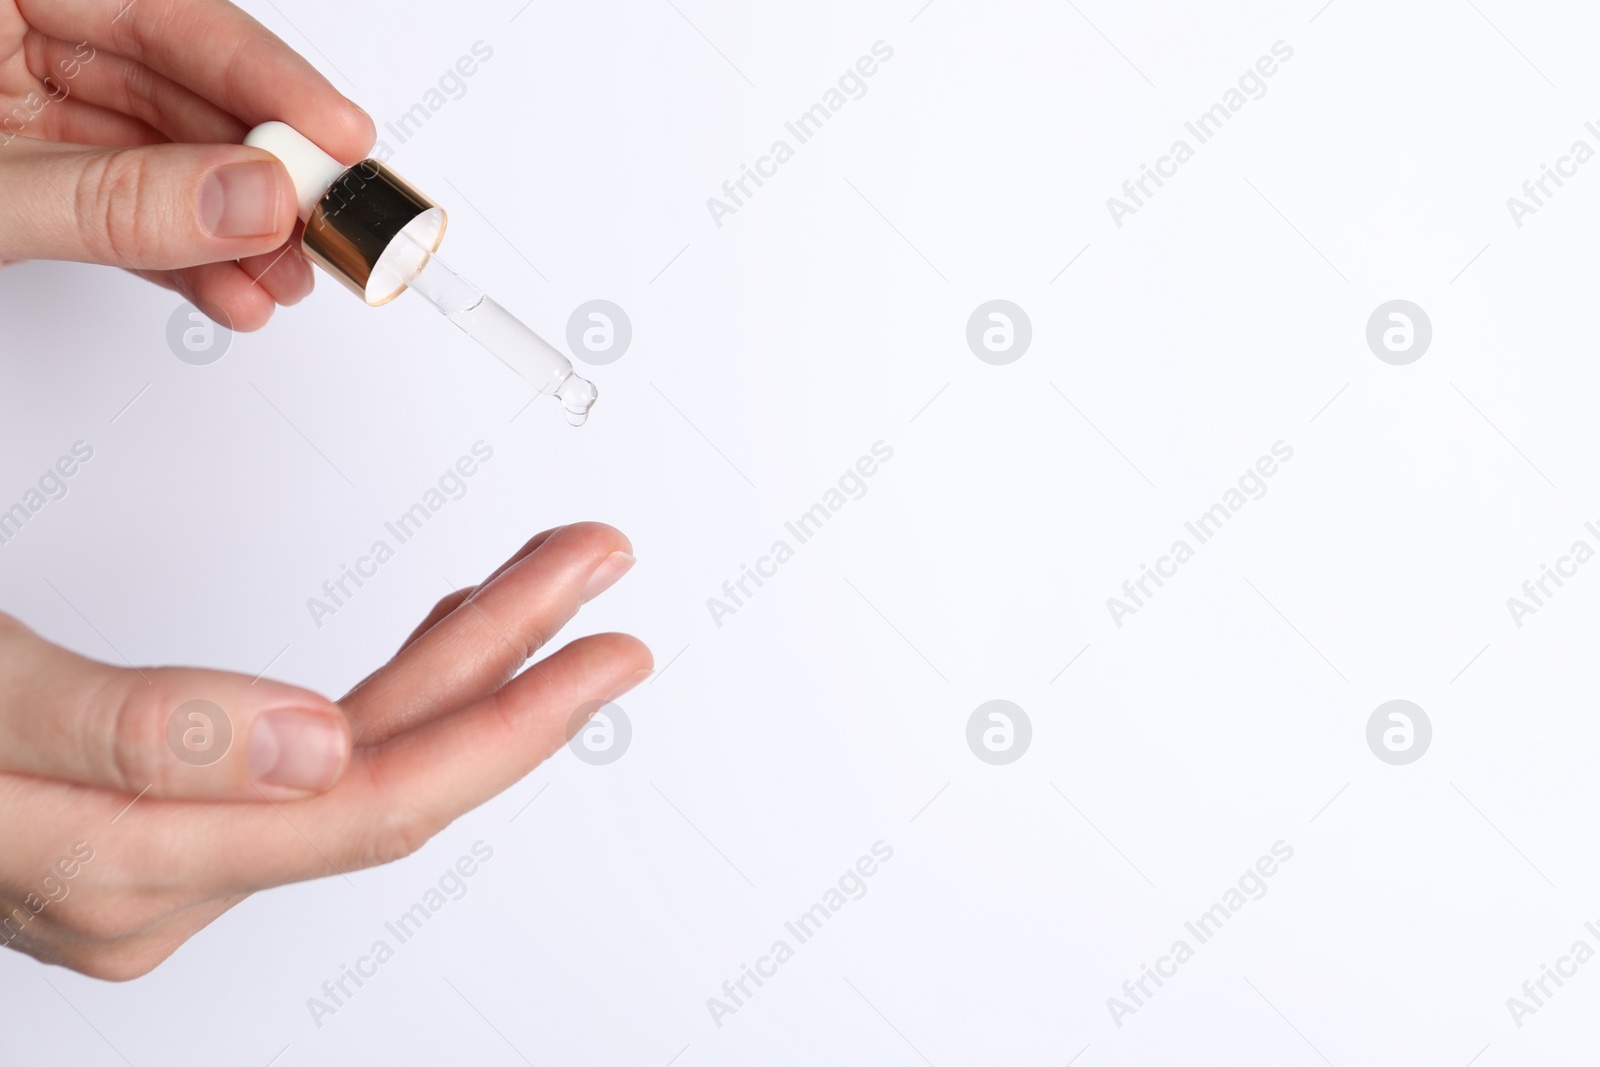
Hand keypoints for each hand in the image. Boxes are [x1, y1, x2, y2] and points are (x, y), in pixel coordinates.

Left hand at [0, 0, 375, 327]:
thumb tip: (250, 199)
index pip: (160, 15)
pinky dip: (181, 254)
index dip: (265, 77)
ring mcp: (21, 104)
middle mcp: (14, 35)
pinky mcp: (30, 175)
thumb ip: (112, 198)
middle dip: (263, 171)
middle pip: (181, 88)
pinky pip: (125, 206)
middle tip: (330, 224)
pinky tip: (232, 287)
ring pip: (165, 158)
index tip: (342, 137)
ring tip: (286, 278)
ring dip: (235, 231)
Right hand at [0, 523, 648, 978]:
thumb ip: (132, 732)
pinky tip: (437, 637)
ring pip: (359, 756)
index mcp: (124, 866)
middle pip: (391, 768)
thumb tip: (316, 749)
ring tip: (542, 584)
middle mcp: (153, 879)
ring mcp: (150, 852)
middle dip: (510, 664)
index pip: (379, 797)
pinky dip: (388, 684)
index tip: (606, 637)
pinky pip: (307, 755)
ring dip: (460, 663)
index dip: (514, 718)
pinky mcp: (139, 807)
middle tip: (596, 572)